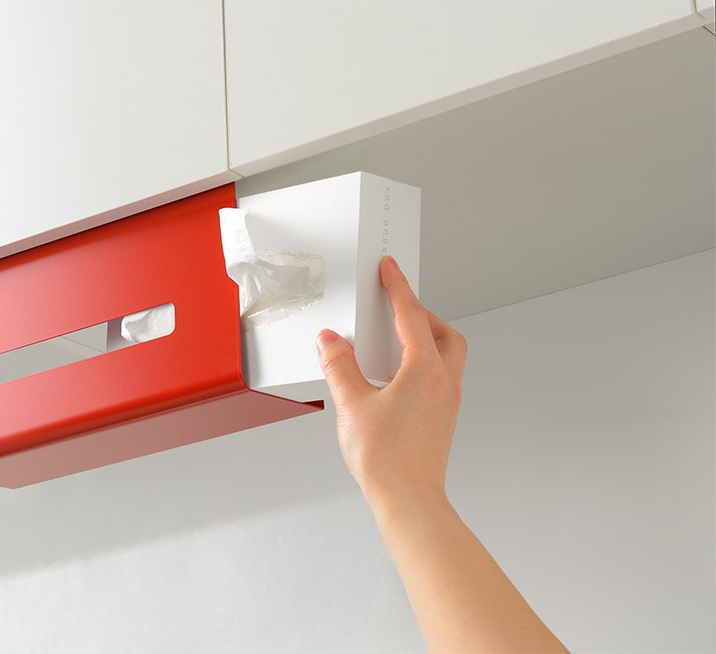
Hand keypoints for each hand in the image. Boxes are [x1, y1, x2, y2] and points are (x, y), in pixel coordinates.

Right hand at [316, 256, 466, 513]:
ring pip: (447, 356)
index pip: (411, 316)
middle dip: (421, 313)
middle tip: (397, 306)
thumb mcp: (351, 404)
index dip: (398, 288)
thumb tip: (331, 341)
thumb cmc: (387, 460)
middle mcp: (444, 383)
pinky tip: (397, 377)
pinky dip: (423, 364)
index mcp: (425, 370)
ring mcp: (447, 403)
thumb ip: (339, 366)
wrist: (409, 501)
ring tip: (395, 339)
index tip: (390, 270)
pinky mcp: (442, 420)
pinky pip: (440, 377)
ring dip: (425, 339)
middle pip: (443, 333)